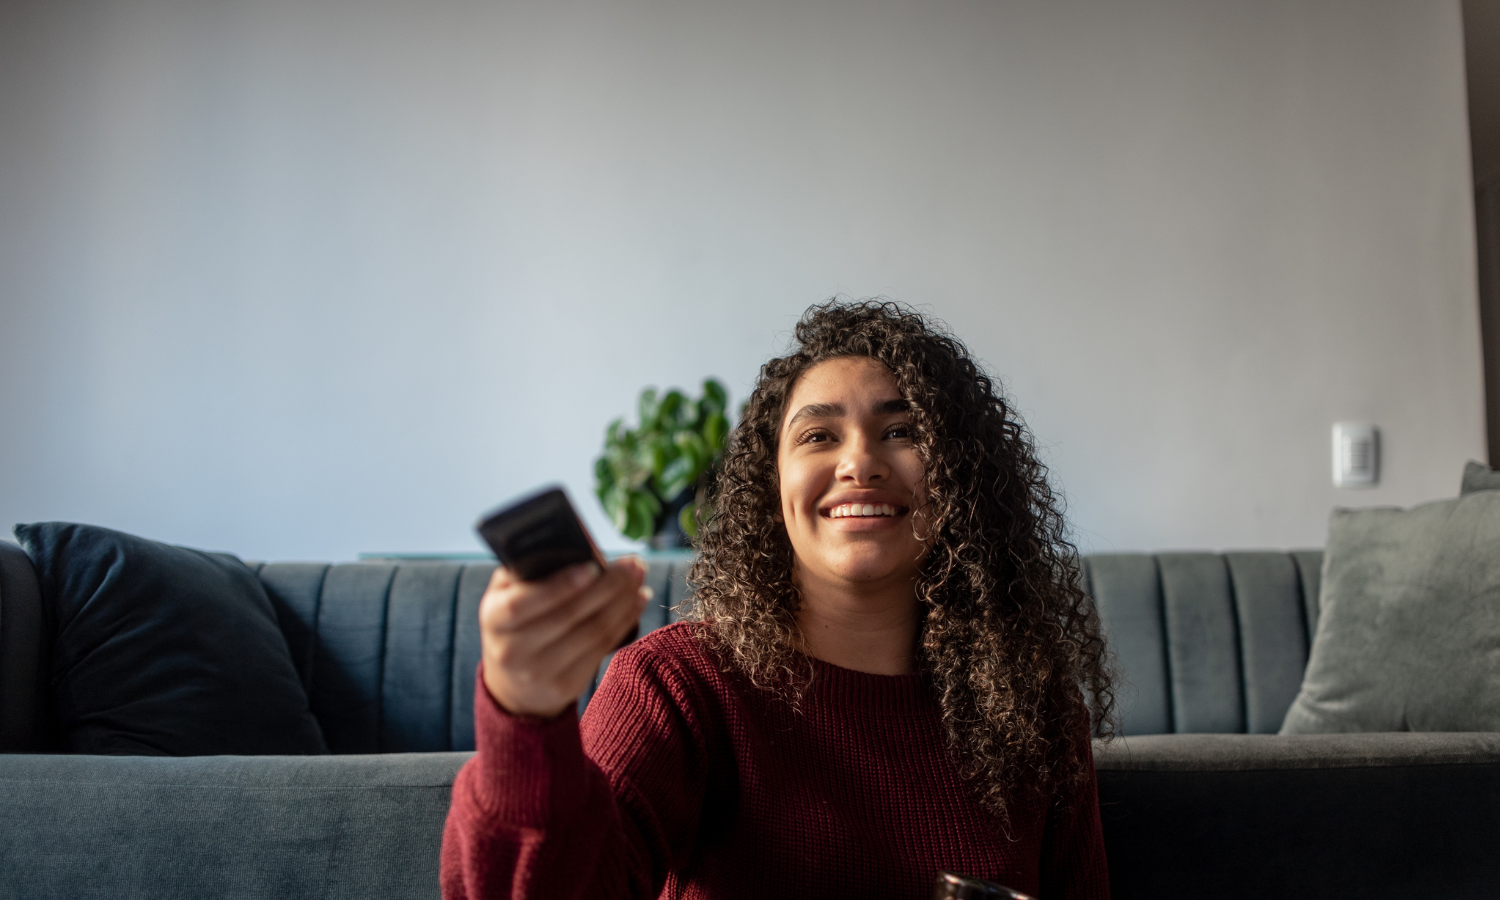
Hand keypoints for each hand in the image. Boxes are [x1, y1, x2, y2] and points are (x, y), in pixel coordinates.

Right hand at [478, 557, 648, 717]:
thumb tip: (579, 550)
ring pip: (593, 633)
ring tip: (638, 578)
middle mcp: (512, 650)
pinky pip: (602, 649)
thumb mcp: (508, 593)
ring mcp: (540, 672)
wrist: (512, 681)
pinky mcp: (565, 686)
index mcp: (494, 618)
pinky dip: (625, 621)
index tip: (592, 567)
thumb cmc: (516, 620)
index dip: (559, 585)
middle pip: (569, 616)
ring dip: (623, 602)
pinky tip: (636, 601)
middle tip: (633, 564)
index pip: (524, 602)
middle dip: (608, 586)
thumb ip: (530, 570)